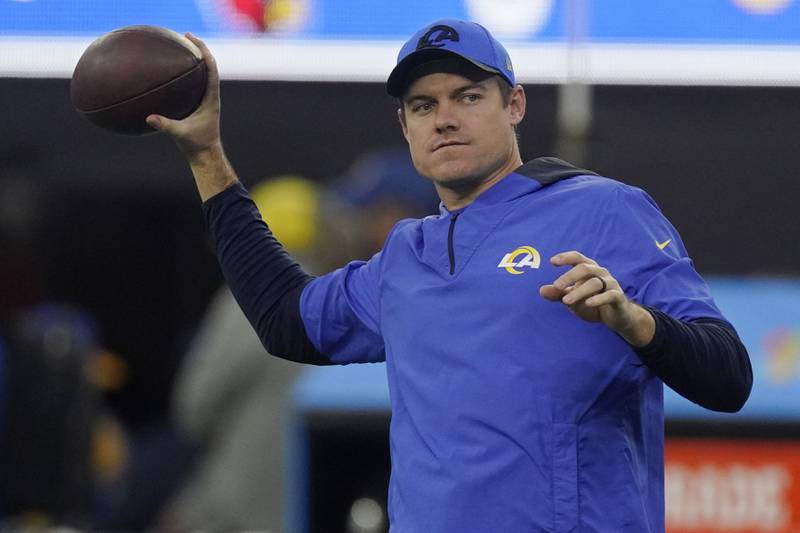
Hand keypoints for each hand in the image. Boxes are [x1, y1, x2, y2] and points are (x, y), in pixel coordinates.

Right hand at [146, 33, 221, 160]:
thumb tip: (149, 118)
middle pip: (207, 67)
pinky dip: (184, 76)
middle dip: (197, 50)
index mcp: (211, 99)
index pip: (211, 70)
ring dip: (192, 61)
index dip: (204, 53)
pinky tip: (168, 74)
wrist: (206, 156)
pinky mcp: (199, 105)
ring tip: (179, 48)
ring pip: (201, 75)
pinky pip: (192, 85)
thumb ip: (166, 126)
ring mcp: (205, 100)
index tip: (193, 40)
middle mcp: (210, 96)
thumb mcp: (181, 135)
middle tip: (185, 36)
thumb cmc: (197, 146)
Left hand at [539, 251, 654, 346]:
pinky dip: (598, 299)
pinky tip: (588, 303)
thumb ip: (558, 294)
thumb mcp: (572, 299)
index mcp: (589, 269)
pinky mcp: (618, 297)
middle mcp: (600, 273)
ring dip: (579, 291)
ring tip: (566, 301)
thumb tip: (541, 291)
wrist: (615, 317)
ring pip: (594, 283)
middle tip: (556, 286)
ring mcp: (611, 284)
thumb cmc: (592, 303)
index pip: (577, 258)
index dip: (566, 258)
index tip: (552, 261)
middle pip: (585, 268)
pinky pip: (610, 295)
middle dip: (569, 276)